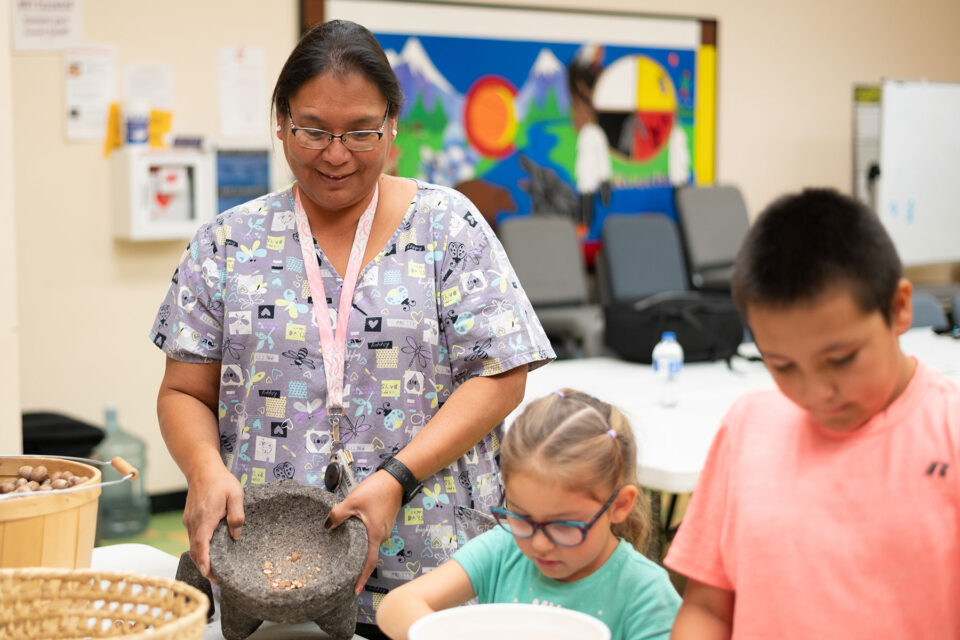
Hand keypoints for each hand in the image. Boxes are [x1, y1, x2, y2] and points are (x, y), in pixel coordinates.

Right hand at [182, 465, 244, 579]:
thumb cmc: (220, 481)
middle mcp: (193, 523)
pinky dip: (200, 549)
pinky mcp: (190, 520)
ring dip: (203, 559)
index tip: (212, 577)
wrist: (201, 468)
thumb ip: (237, 516)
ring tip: (216, 571)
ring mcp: (189, 522)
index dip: (206, 564)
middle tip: (219, 580)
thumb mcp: (236, 495)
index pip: (202, 548)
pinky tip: (211, 553)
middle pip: (196, 552)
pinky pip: (194, 539)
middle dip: (205, 567)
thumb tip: (236, 535)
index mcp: (205, 519)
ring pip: (193, 546)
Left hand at [325, 470, 403, 594]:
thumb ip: (338, 515)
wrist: (396, 478)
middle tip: (342, 569)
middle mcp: (381, 536)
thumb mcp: (353, 501)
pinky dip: (362, 536)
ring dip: (357, 545)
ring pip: (368, 543)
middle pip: (367, 554)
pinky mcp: (383, 523)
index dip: (362, 577)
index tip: (355, 590)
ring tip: (343, 546)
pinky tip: (352, 530)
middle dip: (356, 562)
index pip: (369, 562)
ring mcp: (384, 529)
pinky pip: (371, 534)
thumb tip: (327, 526)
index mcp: (375, 535)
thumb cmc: (377, 490)